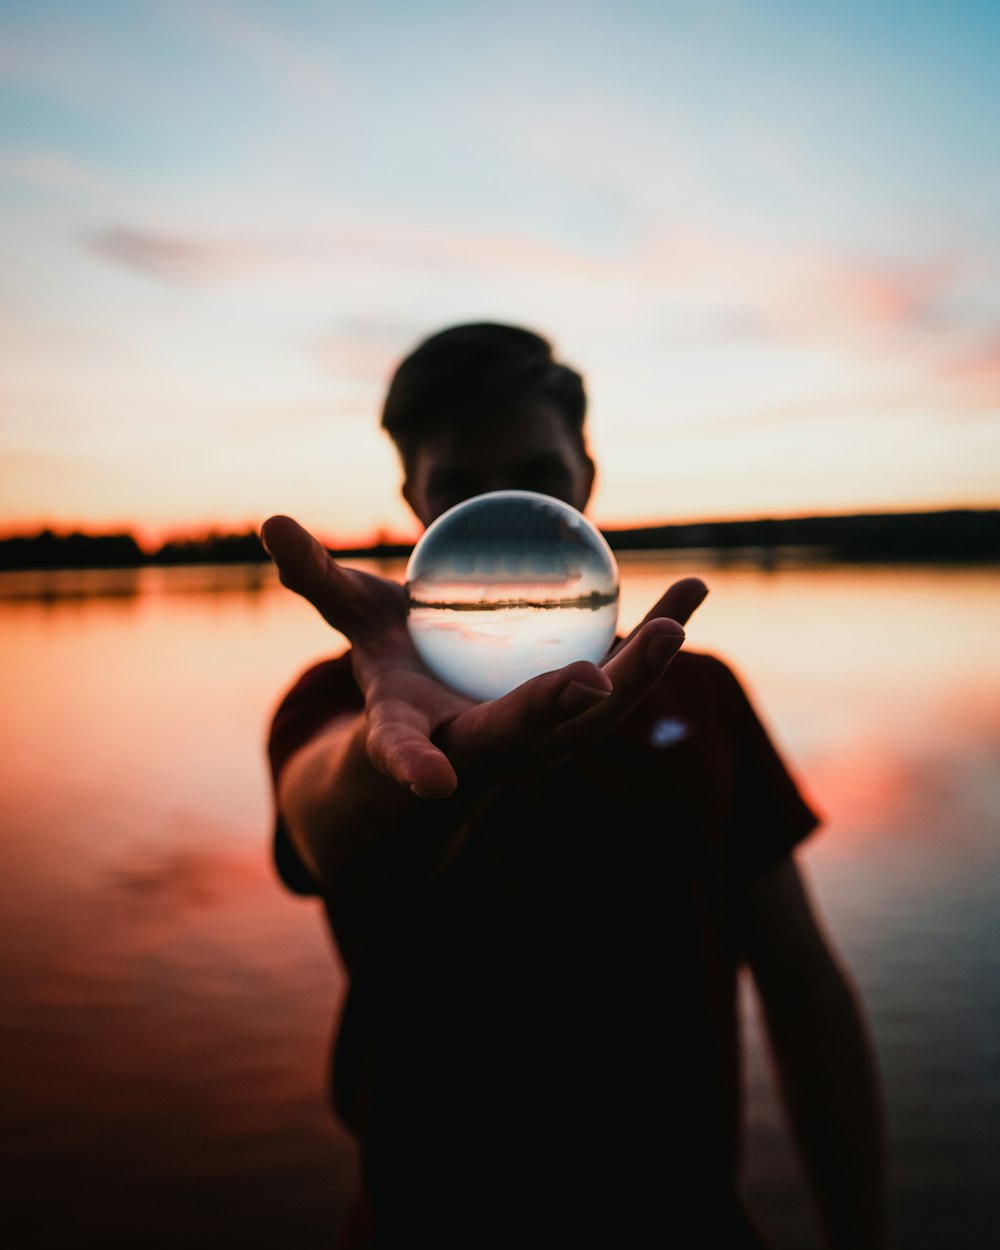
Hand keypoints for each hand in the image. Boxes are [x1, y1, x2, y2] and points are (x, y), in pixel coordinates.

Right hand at [261, 515, 707, 798]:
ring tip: (681, 609)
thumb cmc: (401, 679)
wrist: (456, 741)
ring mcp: (542, 742)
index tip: (433, 784)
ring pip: (595, 716)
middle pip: (524, 738)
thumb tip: (268, 521)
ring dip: (639, 669)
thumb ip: (316, 580)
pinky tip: (691, 593)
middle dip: (554, 716)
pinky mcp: (581, 722)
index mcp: (421, 738)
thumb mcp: (358, 628)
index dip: (414, 768)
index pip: (408, 754)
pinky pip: (624, 680)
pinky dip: (654, 642)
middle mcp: (486, 752)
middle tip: (595, 681)